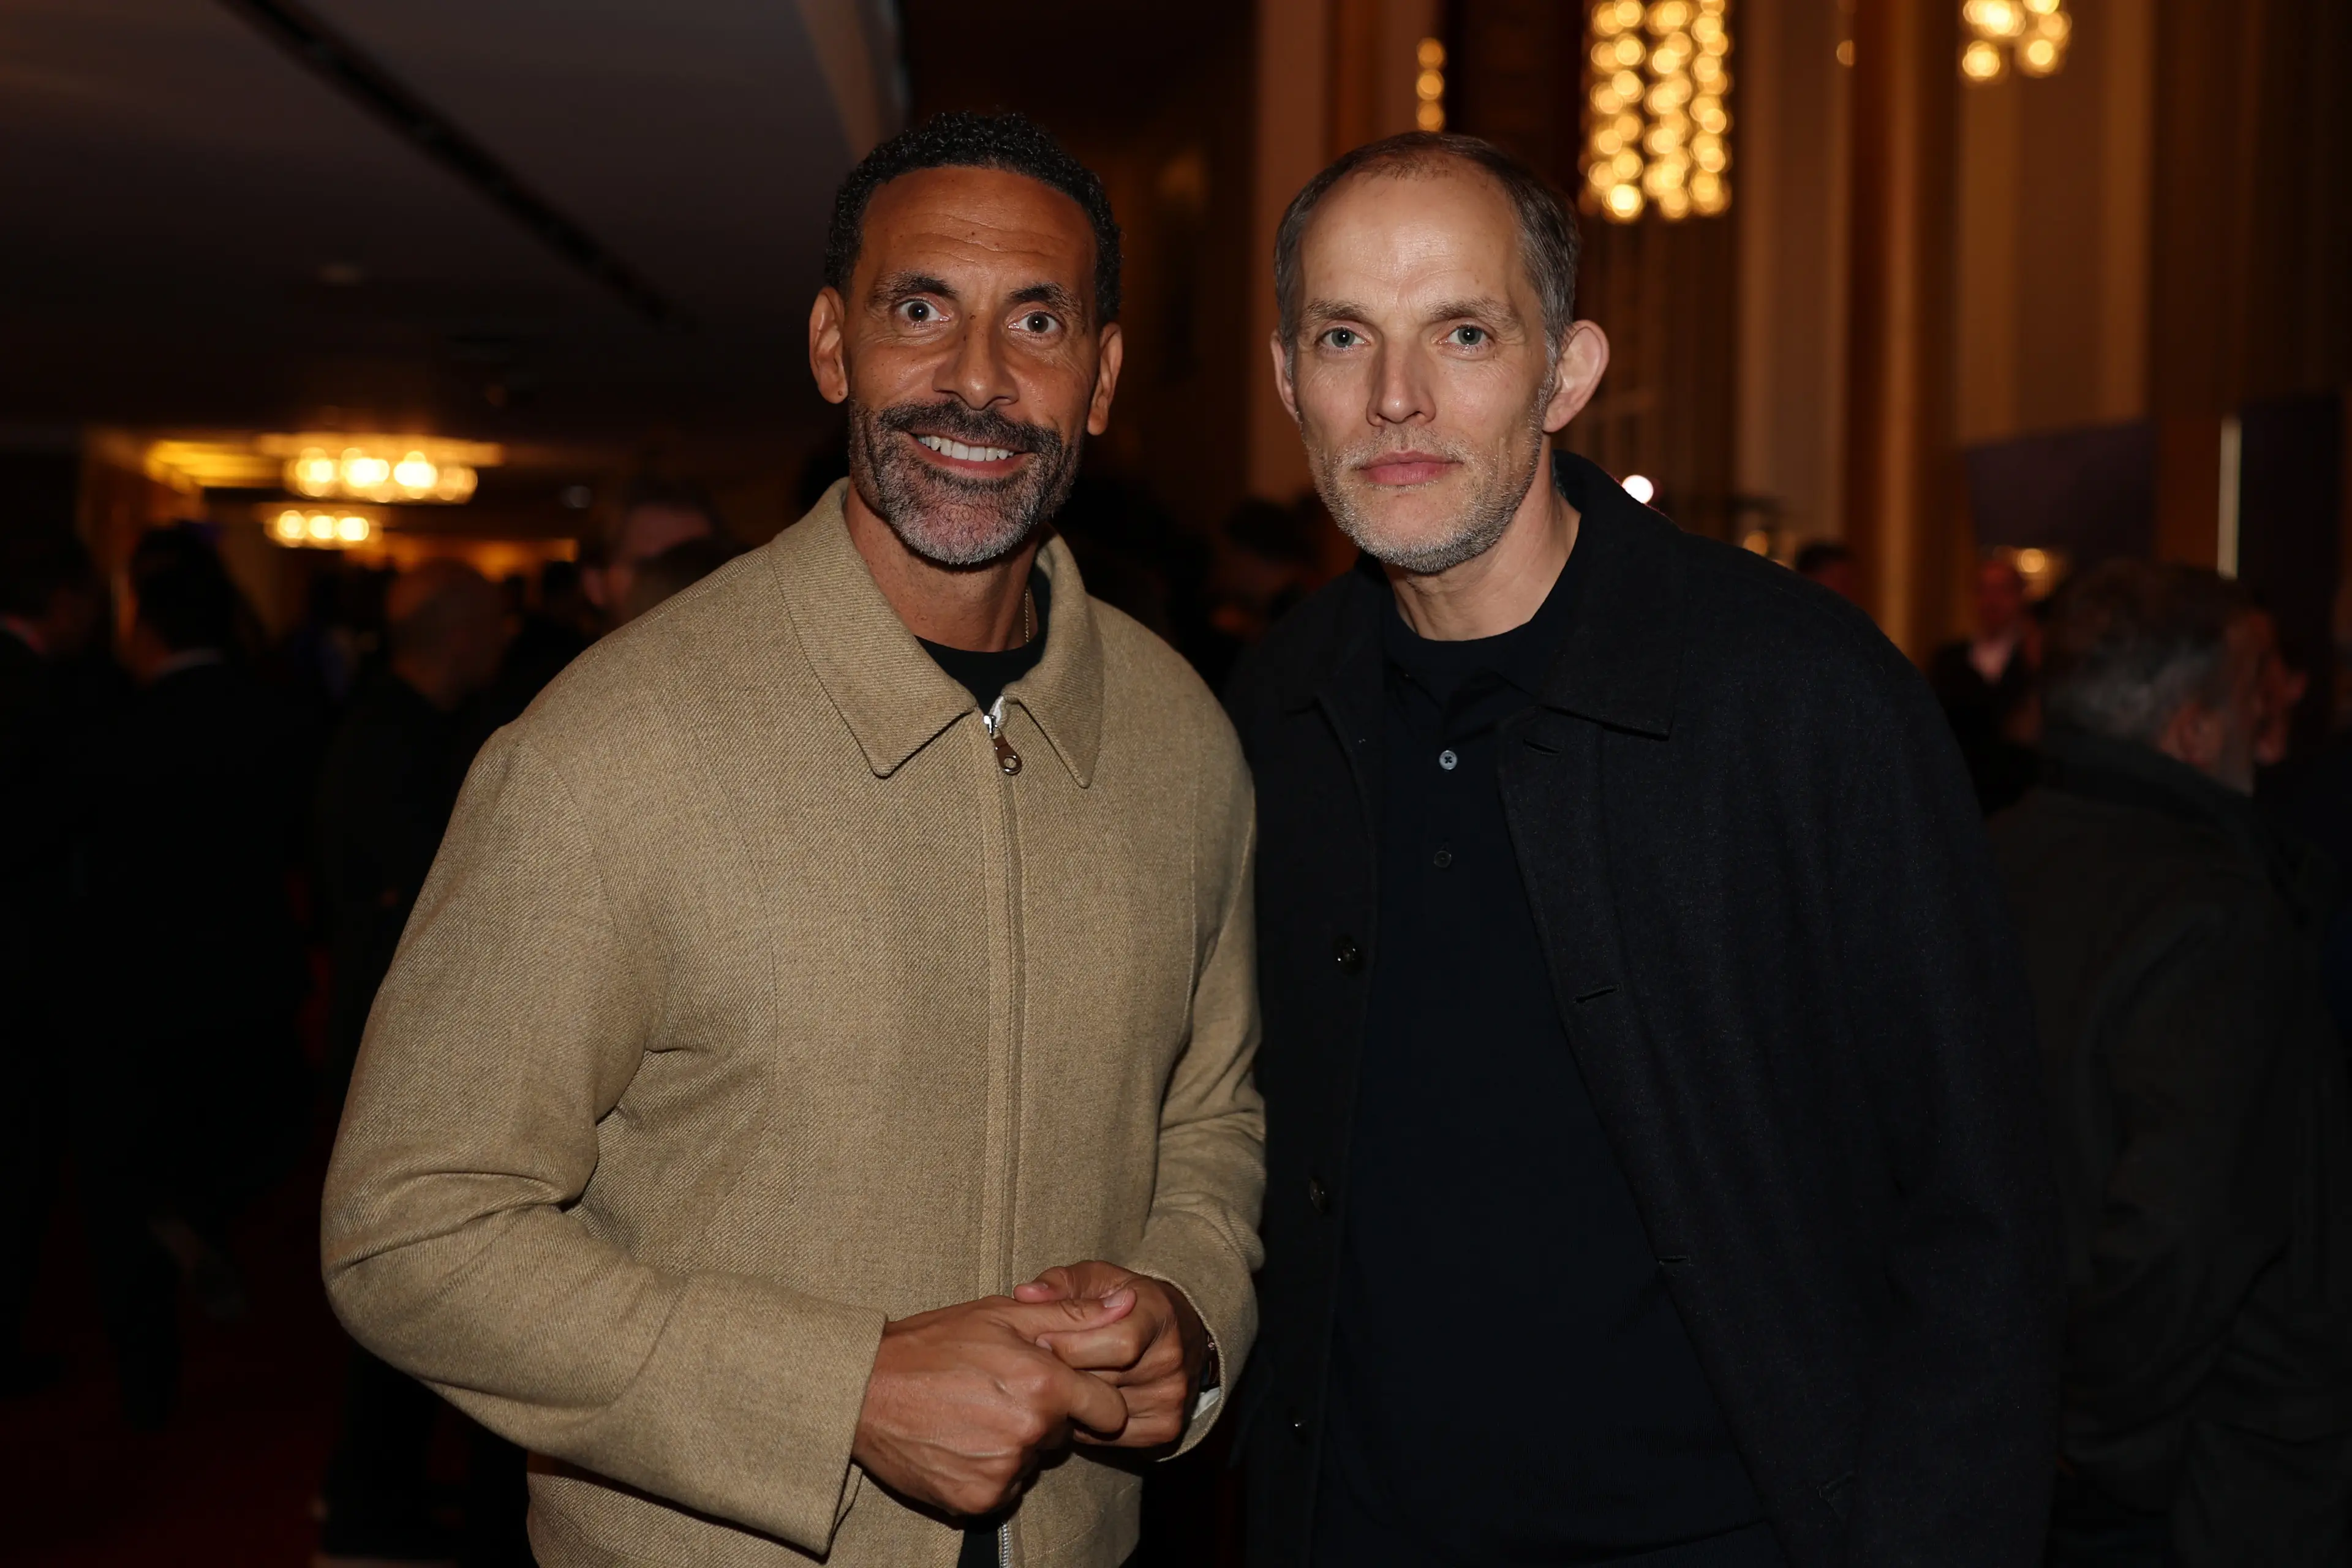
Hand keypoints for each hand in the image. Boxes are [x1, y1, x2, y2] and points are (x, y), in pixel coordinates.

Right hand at [851, 1293, 1134, 1517]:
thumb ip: (1074, 1316)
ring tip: (972, 1413)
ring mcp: (1003, 1472)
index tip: (1061, 1387)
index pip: (1109, 1410)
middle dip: (1044, 1414)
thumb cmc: (934, 1344)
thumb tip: (1130, 1306)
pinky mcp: (977, 1500)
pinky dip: (989, 1470)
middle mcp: (1029, 1433)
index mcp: (1044, 1385)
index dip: (1088, 1397)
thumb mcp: (1003, 1315)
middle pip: (1065, 1433)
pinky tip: (960, 1441)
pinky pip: (1005, 1488)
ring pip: (1033, 1461)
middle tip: (997, 1390)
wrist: (863, 1390)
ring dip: (1015, 1442)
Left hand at [1015, 1262, 1207, 1448]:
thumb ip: (1061, 1284)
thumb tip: (1025, 1294)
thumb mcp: (1098, 1280)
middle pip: (1105, 1379)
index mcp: (1159, 1315)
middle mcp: (1171, 1358)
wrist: (1176, 1334)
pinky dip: (1086, 1424)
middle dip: (1064, 1373)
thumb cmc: (1127, 1303)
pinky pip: (1112, 1436)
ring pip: (1104, 1411)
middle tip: (1038, 1366)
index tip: (1039, 1340)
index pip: (1119, 1343)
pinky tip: (1077, 1403)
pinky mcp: (1166, 1427)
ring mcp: (1171, 1396)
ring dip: (1072, 1401)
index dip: (1071, 1344)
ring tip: (1054, 1383)